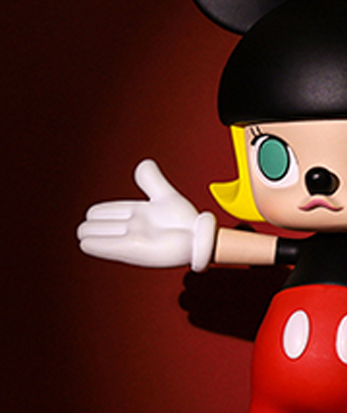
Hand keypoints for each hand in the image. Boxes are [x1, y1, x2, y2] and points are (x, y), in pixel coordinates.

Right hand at [77, 159, 215, 270]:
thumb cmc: (185, 220)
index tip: (93, 213)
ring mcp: (134, 239)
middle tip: (87, 226)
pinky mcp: (135, 250)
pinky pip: (110, 247)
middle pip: (105, 225)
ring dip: (92, 234)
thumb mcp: (165, 196)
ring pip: (104, 235)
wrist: (199, 238)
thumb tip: (143, 163)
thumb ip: (152, 180)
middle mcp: (135, 227)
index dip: (102, 211)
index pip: (112, 211)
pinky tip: (84, 243)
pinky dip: (96, 244)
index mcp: (140, 213)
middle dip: (94, 225)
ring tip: (83, 234)